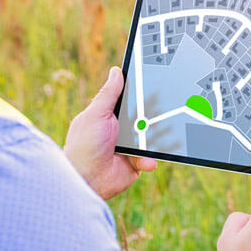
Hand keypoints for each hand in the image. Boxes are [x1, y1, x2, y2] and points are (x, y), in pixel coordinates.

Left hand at [65, 66, 156, 200]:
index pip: (128, 100)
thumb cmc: (84, 145)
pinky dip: (149, 159)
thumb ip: (108, 94)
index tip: (155, 81)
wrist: (87, 179)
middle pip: (143, 117)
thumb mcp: (96, 114)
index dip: (140, 92)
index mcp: (109, 115)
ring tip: (160, 136)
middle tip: (166, 109)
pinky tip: (146, 160)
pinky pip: (149, 157)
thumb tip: (116, 71)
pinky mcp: (136, 162)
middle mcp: (120, 129)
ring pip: (150, 136)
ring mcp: (129, 146)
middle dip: (154, 115)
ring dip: (155, 137)